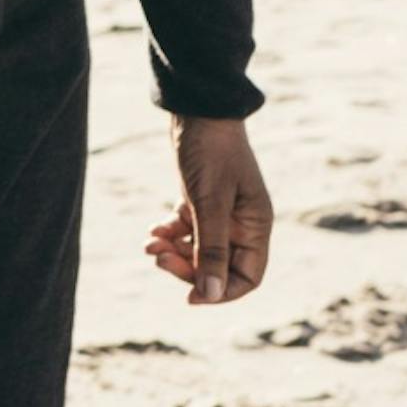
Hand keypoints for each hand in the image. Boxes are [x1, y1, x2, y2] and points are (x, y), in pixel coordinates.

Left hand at [145, 114, 272, 305]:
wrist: (197, 109)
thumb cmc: (210, 153)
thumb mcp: (208, 204)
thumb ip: (210, 250)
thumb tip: (209, 295)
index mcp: (255, 227)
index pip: (246, 278)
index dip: (220, 293)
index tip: (190, 297)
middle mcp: (242, 224)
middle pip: (218, 267)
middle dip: (187, 268)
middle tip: (158, 258)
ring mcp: (221, 213)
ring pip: (198, 250)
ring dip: (174, 252)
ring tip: (150, 243)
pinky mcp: (200, 201)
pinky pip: (186, 231)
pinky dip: (169, 234)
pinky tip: (152, 231)